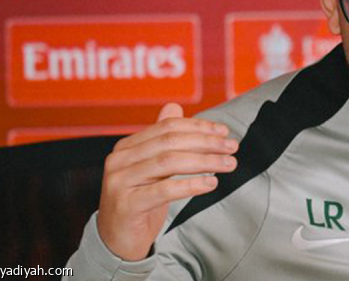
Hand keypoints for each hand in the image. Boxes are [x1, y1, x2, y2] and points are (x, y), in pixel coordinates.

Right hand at [96, 103, 237, 260]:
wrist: (116, 241)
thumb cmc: (140, 200)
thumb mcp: (152, 168)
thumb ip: (161, 138)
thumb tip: (174, 106)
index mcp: (126, 147)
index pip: (167, 127)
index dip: (198, 126)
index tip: (224, 131)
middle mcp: (119, 160)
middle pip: (170, 142)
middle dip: (206, 142)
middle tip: (232, 147)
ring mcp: (120, 182)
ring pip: (169, 162)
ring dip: (205, 161)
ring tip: (228, 164)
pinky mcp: (127, 205)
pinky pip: (164, 190)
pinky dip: (191, 185)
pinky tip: (211, 184)